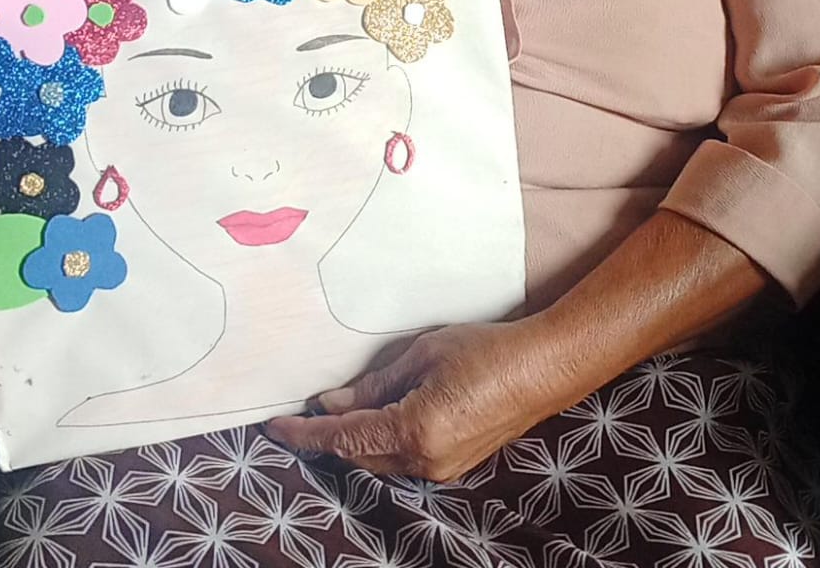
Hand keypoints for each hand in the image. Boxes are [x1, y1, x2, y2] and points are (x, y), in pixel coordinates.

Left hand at [266, 319, 555, 481]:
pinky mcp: (455, 464)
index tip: (276, 427)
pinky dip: (382, 442)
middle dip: (328, 437)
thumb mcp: (423, 354)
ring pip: (381, 461)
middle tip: (301, 414)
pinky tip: (376, 418)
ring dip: (356, 441)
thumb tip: (333, 402)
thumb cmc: (486, 350)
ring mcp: (442, 469)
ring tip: (335, 411)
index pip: (343, 437)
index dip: (305, 433)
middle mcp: (424, 460)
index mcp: (413, 430)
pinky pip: (404, 459)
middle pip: (359, 456)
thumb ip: (375, 384)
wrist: (543, 367)